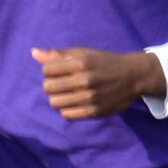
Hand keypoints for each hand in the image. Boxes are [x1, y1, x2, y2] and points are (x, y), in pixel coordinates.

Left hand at [31, 47, 165, 119]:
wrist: (134, 76)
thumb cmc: (105, 62)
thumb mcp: (84, 53)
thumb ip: (58, 55)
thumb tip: (34, 53)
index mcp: (81, 63)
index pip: (47, 70)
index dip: (50, 70)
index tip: (59, 71)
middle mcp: (85, 80)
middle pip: (48, 88)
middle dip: (52, 85)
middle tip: (63, 83)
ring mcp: (89, 97)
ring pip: (55, 103)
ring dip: (58, 98)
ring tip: (69, 93)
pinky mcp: (94, 112)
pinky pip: (66, 115)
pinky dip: (68, 109)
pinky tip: (76, 102)